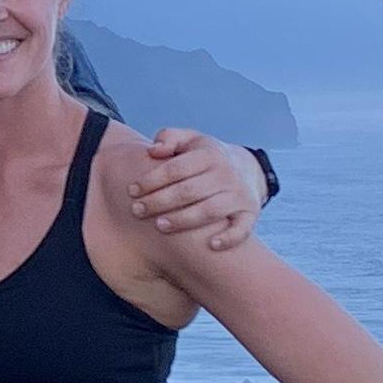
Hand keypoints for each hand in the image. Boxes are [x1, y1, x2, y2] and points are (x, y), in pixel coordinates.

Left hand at [130, 127, 263, 257]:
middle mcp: (226, 174)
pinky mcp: (250, 213)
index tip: (132, 191)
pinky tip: (211, 246)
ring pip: (210, 211)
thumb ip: (169, 137)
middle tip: (137, 211)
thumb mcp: (190, 140)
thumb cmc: (206, 157)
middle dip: (159, 202)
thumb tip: (153, 150)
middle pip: (189, 191)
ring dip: (184, 220)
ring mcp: (239, 195)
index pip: (176, 168)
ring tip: (160, 226)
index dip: (152, 180)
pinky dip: (229, 238)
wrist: (248, 169)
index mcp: (209, 154)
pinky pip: (243, 229)